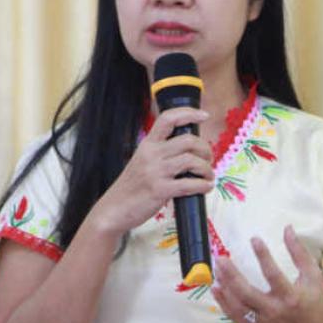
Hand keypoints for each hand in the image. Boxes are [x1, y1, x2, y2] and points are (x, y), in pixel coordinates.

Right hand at [91, 107, 214, 232]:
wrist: (113, 209)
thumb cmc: (132, 187)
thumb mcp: (142, 161)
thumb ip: (161, 153)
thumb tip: (191, 151)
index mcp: (147, 144)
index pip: (168, 118)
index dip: (188, 113)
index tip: (204, 115)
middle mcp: (151, 154)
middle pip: (188, 140)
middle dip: (205, 149)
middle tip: (208, 159)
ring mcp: (155, 172)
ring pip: (191, 160)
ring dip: (206, 169)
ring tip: (208, 176)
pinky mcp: (159, 190)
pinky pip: (189, 184)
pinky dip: (202, 185)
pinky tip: (205, 187)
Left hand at [211, 226, 322, 322]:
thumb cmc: (314, 302)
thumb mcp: (312, 276)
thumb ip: (299, 253)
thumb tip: (287, 228)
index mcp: (290, 297)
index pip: (273, 274)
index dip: (263, 255)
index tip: (254, 239)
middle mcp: (274, 311)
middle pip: (247, 293)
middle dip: (232, 275)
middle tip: (221, 258)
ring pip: (238, 306)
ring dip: (225, 288)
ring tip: (217, 270)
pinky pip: (235, 316)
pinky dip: (223, 303)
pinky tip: (216, 288)